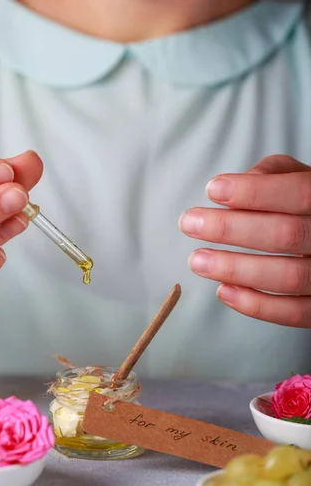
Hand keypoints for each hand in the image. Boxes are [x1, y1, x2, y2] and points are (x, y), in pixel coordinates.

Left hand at [179, 155, 310, 327]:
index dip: (254, 192)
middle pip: (286, 235)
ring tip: (197, 260)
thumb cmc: (304, 202)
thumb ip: (270, 174)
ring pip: (289, 277)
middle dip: (231, 229)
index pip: (299, 193)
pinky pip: (295, 313)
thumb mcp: (295, 176)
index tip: (212, 190)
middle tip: (189, 223)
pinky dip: (257, 305)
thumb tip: (236, 187)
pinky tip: (223, 290)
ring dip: (236, 269)